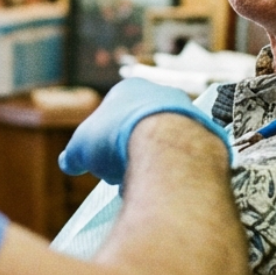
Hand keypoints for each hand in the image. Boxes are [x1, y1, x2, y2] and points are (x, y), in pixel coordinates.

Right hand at [58, 78, 231, 186]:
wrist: (166, 146)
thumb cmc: (116, 139)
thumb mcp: (81, 148)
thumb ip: (74, 154)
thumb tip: (68, 162)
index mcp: (130, 88)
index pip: (113, 113)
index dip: (104, 139)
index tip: (102, 158)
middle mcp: (163, 94)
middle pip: (141, 128)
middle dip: (130, 152)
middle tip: (123, 174)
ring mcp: (188, 113)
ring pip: (165, 143)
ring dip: (154, 163)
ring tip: (145, 183)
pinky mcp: (207, 135)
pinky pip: (186, 156)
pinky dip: (175, 171)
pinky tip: (166, 185)